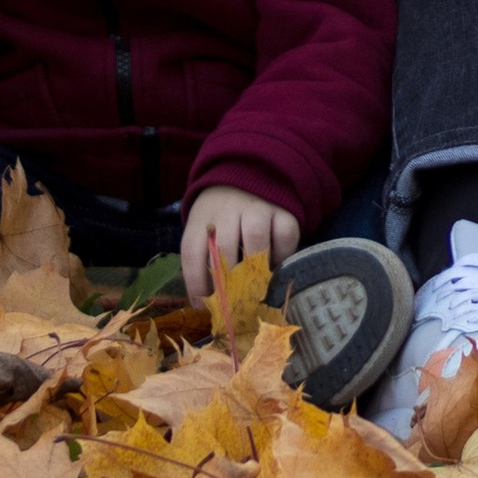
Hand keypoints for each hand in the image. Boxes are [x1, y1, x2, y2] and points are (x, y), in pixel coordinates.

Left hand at [181, 183, 299, 300]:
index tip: (204, 306)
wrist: (249, 172)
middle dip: (228, 281)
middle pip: (224, 247)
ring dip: (255, 267)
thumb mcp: (204, 227)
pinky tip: (276, 263)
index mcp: (202, 217)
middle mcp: (228, 209)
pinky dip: (282, 254)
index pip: (192, 252)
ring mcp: (258, 207)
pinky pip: (285, 234)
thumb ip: (202, 259)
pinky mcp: (284, 209)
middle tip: (233, 303)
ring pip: (255, 238)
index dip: (196, 283)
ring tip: (256, 285)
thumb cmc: (222, 213)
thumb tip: (204, 303)